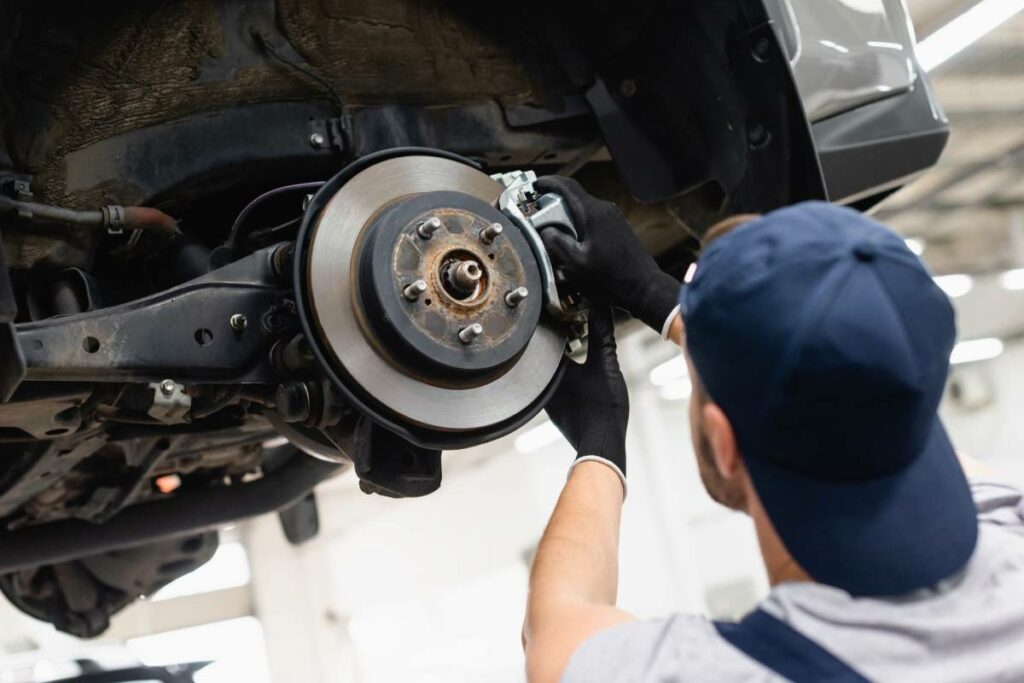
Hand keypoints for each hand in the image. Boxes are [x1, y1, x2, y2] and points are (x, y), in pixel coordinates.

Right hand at [535, 175, 679, 333]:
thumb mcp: (575, 263)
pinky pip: (593, 219)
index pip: (568, 187)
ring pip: (583, 209)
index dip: (549, 182)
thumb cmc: (610, 277)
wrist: (643, 287)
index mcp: (593, 213)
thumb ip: (557, 243)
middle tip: (539, 214)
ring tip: (553, 232)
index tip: (536, 184)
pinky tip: (573, 242)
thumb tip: (547, 230)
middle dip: (554, 204)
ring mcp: (614, 218)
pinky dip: (579, 224)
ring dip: (567, 216)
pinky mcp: (618, 228)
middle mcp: (605, 209)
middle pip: (575, 198)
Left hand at [545, 305, 628, 491]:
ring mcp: (547, 397)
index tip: (564, 304)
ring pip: (550, 366)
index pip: (545, 335)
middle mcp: (542, 382)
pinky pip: (556, 381)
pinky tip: (578, 366)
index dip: (555, 317)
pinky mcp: (555, 407)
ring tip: (576, 337)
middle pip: (546, 350)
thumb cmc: (602, 408)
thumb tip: (601, 307)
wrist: (601, 444)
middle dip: (558, 334)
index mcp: (549, 368)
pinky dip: (565, 370)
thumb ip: (602, 334)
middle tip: (571, 316)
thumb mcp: (606, 364)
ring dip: (562, 353)